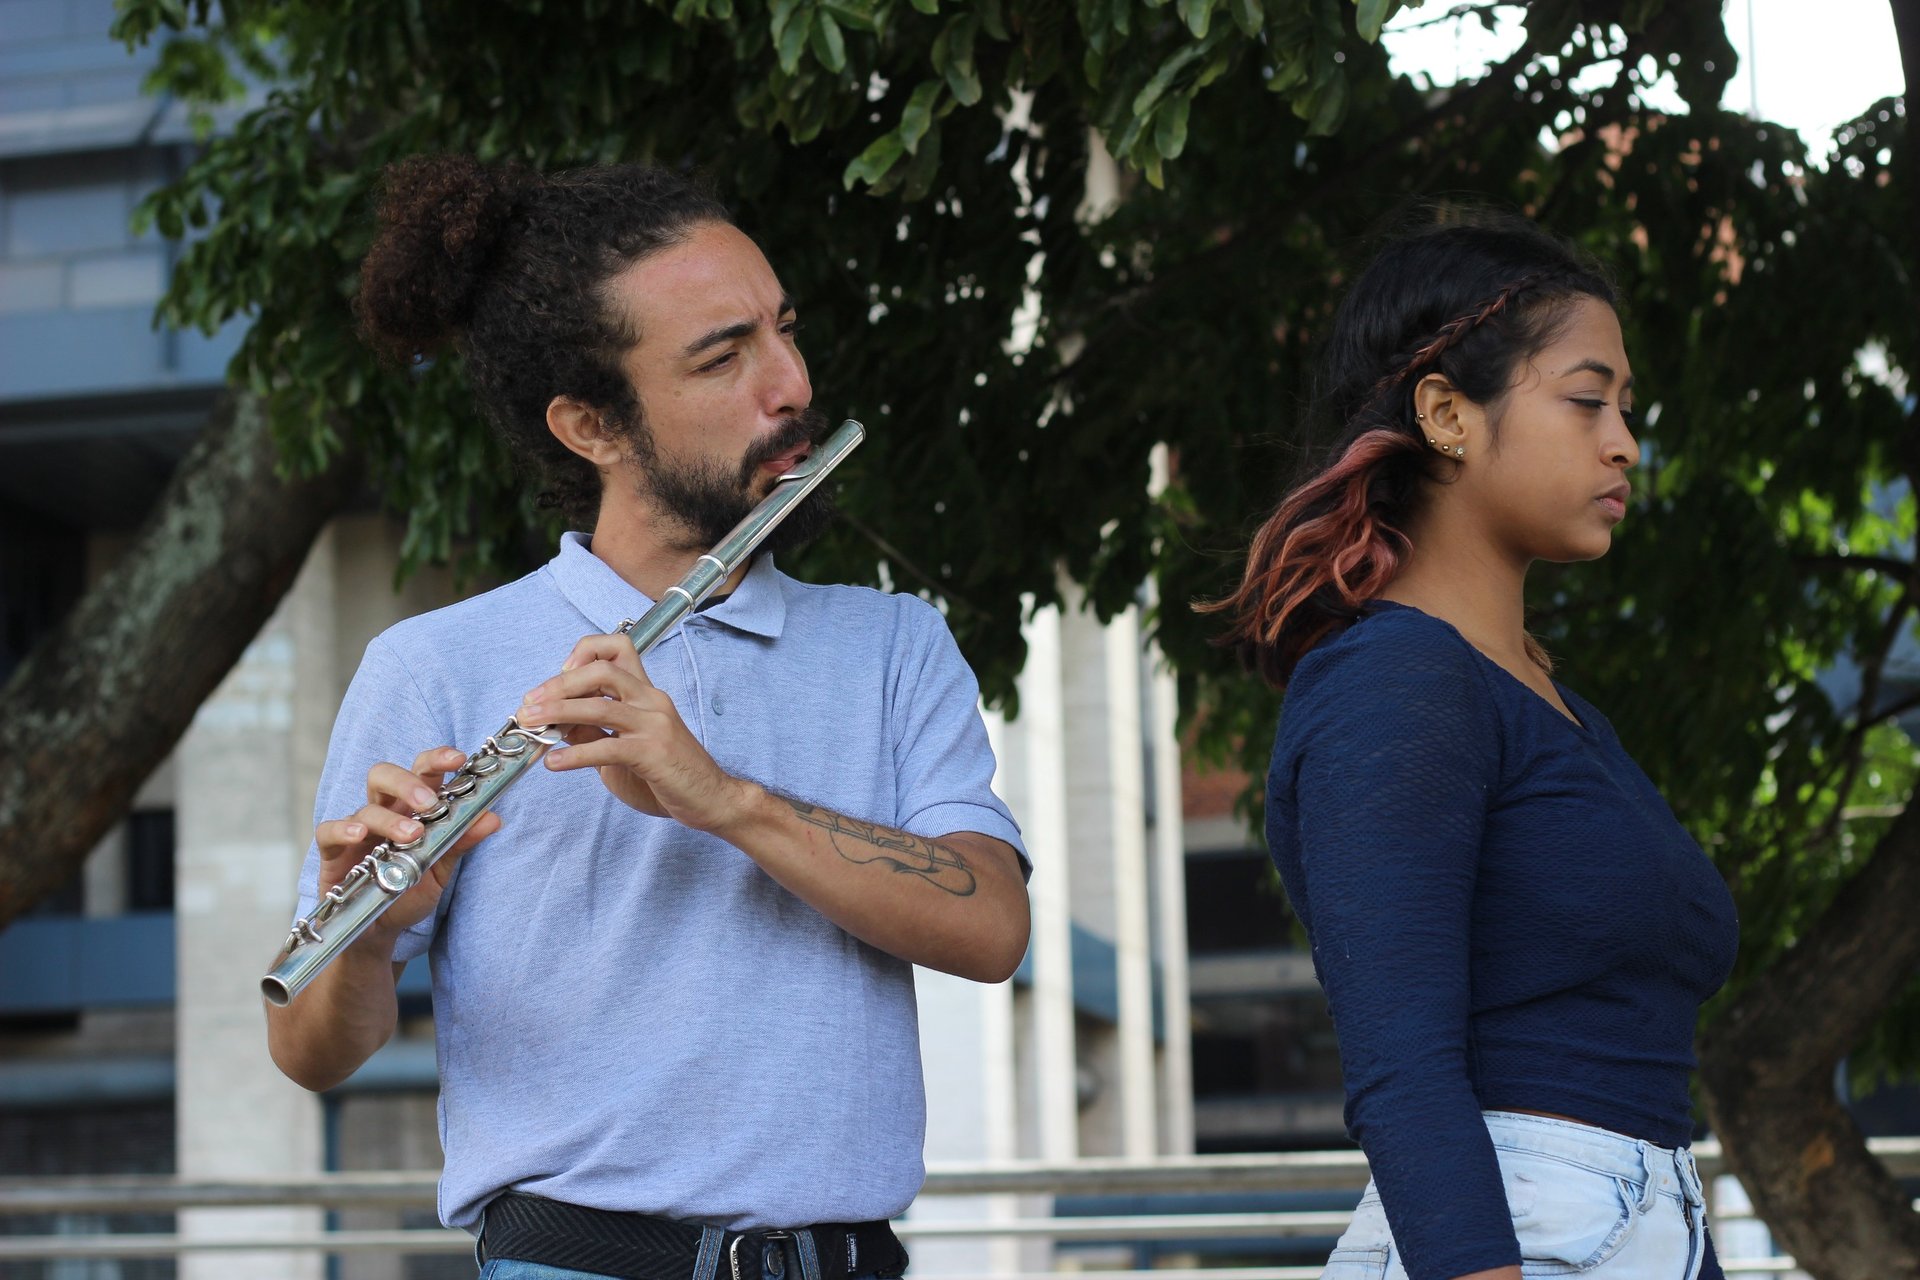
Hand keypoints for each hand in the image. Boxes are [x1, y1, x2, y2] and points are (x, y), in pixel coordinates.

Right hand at [313, 747, 502, 939]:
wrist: (379, 931)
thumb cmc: (410, 892)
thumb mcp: (441, 869)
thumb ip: (461, 842)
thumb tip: (493, 818)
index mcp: (412, 808)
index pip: (421, 771)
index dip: (437, 759)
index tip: (458, 759)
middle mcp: (384, 811)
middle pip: (385, 775)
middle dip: (408, 782)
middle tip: (430, 802)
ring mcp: (357, 830)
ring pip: (366, 807)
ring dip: (390, 819)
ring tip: (410, 836)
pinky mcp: (332, 852)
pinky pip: (327, 831)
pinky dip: (342, 829)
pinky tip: (358, 834)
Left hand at [518, 633, 755, 830]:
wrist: (712, 799)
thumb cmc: (670, 774)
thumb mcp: (626, 747)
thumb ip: (596, 731)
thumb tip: (557, 722)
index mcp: (645, 693)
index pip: (616, 649)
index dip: (582, 654)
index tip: (557, 679)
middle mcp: (651, 700)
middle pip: (600, 671)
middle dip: (558, 685)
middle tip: (529, 705)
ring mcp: (654, 724)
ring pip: (598, 705)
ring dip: (557, 713)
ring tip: (531, 725)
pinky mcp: (653, 753)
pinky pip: (606, 748)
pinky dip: (574, 755)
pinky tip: (554, 764)